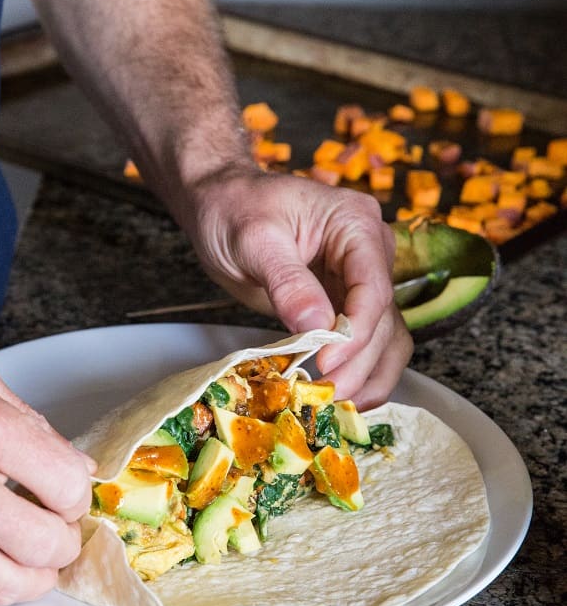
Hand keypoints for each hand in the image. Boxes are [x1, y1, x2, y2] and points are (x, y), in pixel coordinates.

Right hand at [0, 334, 93, 603]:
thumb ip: (24, 417)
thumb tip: (70, 462)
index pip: (66, 484)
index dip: (77, 493)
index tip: (68, 492)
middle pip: (45, 544)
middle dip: (64, 540)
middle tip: (57, 528)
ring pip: (6, 584)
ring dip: (32, 574)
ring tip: (30, 554)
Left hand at [185, 167, 412, 407]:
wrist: (218, 202)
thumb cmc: (233, 207)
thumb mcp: (254, 239)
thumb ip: (287, 282)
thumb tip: (317, 327)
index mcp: (356, 224)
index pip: (373, 287)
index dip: (356, 333)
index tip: (327, 364)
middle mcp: (370, 252)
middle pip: (385, 318)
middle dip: (361, 362)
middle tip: (327, 394)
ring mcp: (360, 280)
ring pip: (387, 337)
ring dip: (369, 374)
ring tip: (337, 403)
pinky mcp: (344, 303)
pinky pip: (366, 343)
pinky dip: (359, 371)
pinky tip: (341, 395)